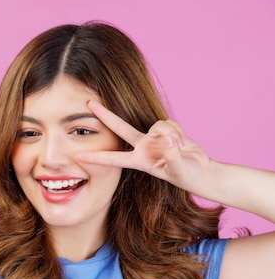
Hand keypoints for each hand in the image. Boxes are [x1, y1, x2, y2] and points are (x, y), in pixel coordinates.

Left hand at [78, 100, 212, 193]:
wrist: (200, 170)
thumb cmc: (187, 175)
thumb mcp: (179, 169)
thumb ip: (173, 156)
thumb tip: (168, 141)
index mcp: (139, 160)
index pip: (113, 158)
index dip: (96, 157)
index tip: (78, 155)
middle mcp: (142, 146)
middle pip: (119, 127)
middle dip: (104, 114)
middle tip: (88, 103)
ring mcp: (152, 137)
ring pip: (156, 126)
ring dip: (170, 135)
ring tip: (179, 148)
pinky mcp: (165, 129)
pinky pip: (168, 123)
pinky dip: (177, 131)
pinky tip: (181, 141)